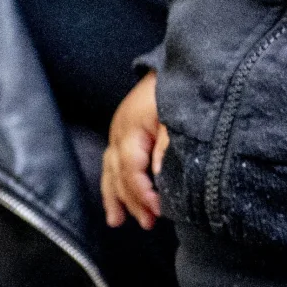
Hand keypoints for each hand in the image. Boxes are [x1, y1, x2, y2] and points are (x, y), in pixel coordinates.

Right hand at [102, 71, 166, 227]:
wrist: (169, 63)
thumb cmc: (173, 89)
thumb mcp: (176, 116)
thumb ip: (168, 147)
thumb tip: (159, 177)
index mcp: (131, 130)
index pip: (132, 170)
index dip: (143, 193)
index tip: (159, 211)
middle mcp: (118, 133)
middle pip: (119, 174)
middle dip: (131, 201)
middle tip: (147, 223)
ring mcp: (117, 133)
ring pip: (110, 171)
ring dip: (114, 197)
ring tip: (116, 221)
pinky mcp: (122, 132)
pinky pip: (112, 163)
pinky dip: (112, 183)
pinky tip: (115, 198)